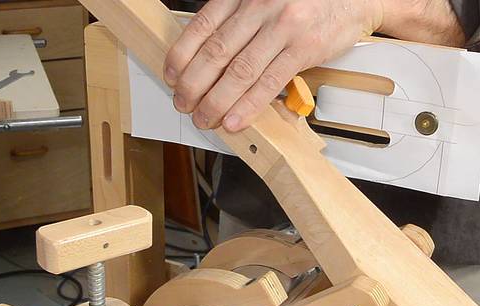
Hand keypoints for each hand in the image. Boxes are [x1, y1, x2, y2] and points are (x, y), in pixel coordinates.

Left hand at [164, 0, 384, 132]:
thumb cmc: (308, 0)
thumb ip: (238, 18)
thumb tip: (208, 56)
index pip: (202, 26)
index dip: (181, 55)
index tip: (171, 75)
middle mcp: (259, 5)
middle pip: (216, 52)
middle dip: (194, 84)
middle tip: (183, 103)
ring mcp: (282, 27)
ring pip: (239, 71)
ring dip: (217, 100)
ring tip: (205, 117)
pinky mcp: (304, 48)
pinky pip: (269, 82)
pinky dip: (248, 105)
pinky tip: (234, 120)